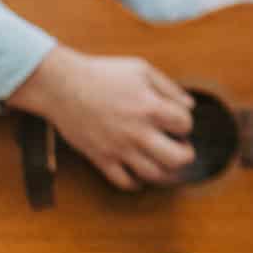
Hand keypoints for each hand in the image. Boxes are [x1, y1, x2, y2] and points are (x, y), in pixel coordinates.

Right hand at [6, 46, 195, 191]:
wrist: (62, 86)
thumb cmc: (102, 74)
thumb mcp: (141, 69)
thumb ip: (169, 88)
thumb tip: (190, 105)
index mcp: (150, 107)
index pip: (185, 125)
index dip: (185, 123)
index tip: (176, 121)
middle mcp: (138, 132)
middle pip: (178, 158)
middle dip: (186, 155)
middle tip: (180, 147)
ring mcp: (119, 148)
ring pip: (154, 175)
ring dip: (166, 171)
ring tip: (163, 160)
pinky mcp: (101, 158)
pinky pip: (125, 182)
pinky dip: (137, 182)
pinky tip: (139, 171)